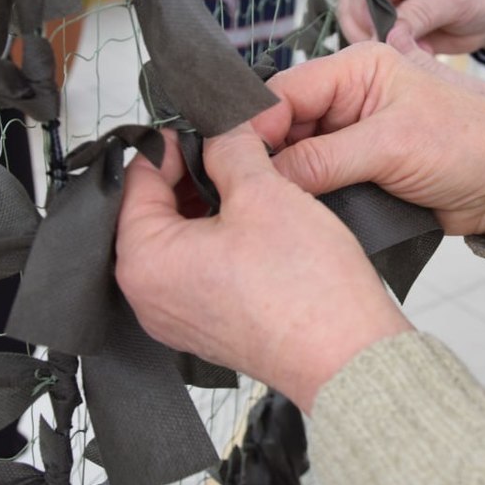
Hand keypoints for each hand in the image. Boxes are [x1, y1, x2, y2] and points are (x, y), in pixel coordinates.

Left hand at [115, 126, 411, 413]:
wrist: (348, 357)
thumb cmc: (307, 294)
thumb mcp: (263, 192)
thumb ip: (229, 148)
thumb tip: (219, 130)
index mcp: (144, 261)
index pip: (137, 178)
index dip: (172, 143)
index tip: (201, 127)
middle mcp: (150, 297)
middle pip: (153, 211)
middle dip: (191, 175)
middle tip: (230, 148)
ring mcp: (178, 319)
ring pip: (179, 241)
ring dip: (208, 207)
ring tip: (250, 183)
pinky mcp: (208, 329)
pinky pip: (198, 272)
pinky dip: (219, 241)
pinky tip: (256, 224)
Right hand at [252, 42, 484, 236]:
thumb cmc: (470, 146)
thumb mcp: (393, 146)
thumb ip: (326, 158)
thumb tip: (267, 175)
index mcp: (357, 69)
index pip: (285, 90)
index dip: (257, 124)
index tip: (236, 160)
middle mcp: (347, 98)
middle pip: (283, 125)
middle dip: (267, 156)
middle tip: (247, 191)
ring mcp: (351, 137)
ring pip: (295, 157)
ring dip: (285, 182)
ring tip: (266, 206)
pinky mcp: (357, 171)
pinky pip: (316, 182)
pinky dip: (305, 198)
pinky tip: (294, 214)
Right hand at [337, 0, 484, 54]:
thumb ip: (419, 14)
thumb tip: (389, 35)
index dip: (362, 4)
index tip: (375, 30)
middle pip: (354, 4)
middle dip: (366, 29)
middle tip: (389, 48)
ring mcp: (390, 6)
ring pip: (362, 28)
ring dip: (380, 44)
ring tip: (409, 51)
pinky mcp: (396, 29)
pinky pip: (380, 44)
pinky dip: (393, 55)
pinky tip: (415, 55)